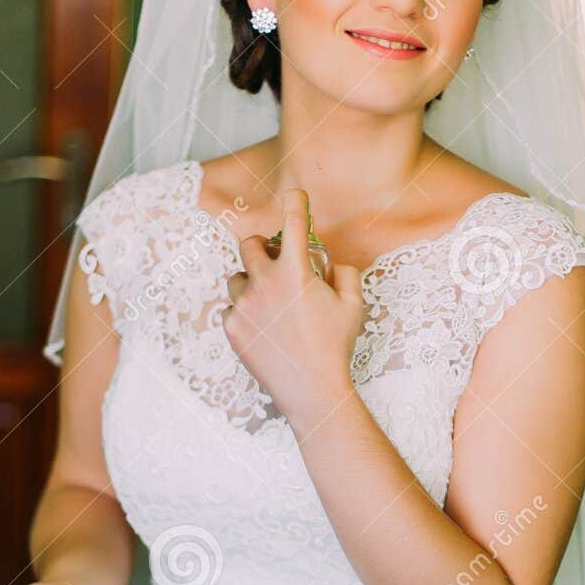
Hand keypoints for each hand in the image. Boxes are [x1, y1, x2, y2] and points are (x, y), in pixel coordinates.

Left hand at [221, 188, 363, 430]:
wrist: (311, 390)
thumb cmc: (335, 347)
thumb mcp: (353, 306)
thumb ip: (345, 273)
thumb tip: (331, 263)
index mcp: (295, 273)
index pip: (294, 223)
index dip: (296, 204)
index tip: (296, 194)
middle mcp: (264, 284)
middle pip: (250, 244)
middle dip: (263, 247)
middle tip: (277, 260)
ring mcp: (243, 306)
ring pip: (237, 278)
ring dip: (252, 282)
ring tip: (271, 303)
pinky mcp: (232, 328)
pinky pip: (231, 308)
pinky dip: (244, 312)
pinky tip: (264, 327)